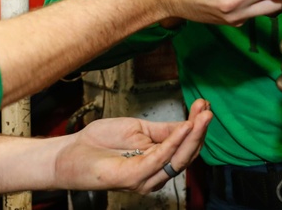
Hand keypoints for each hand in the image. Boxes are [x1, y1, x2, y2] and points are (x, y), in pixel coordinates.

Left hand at [54, 99, 212, 192]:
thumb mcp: (138, 129)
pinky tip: (183, 128)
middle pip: (187, 153)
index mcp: (158, 159)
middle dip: (199, 130)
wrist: (73, 152)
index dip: (196, 125)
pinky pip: (159, 159)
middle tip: (208, 110)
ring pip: (178, 158)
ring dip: (192, 136)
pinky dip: (174, 143)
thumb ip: (164, 130)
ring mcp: (146, 177)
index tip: (204, 104)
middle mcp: (156, 172)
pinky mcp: (135, 177)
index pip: (185, 144)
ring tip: (202, 116)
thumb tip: (189, 122)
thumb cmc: (101, 142)